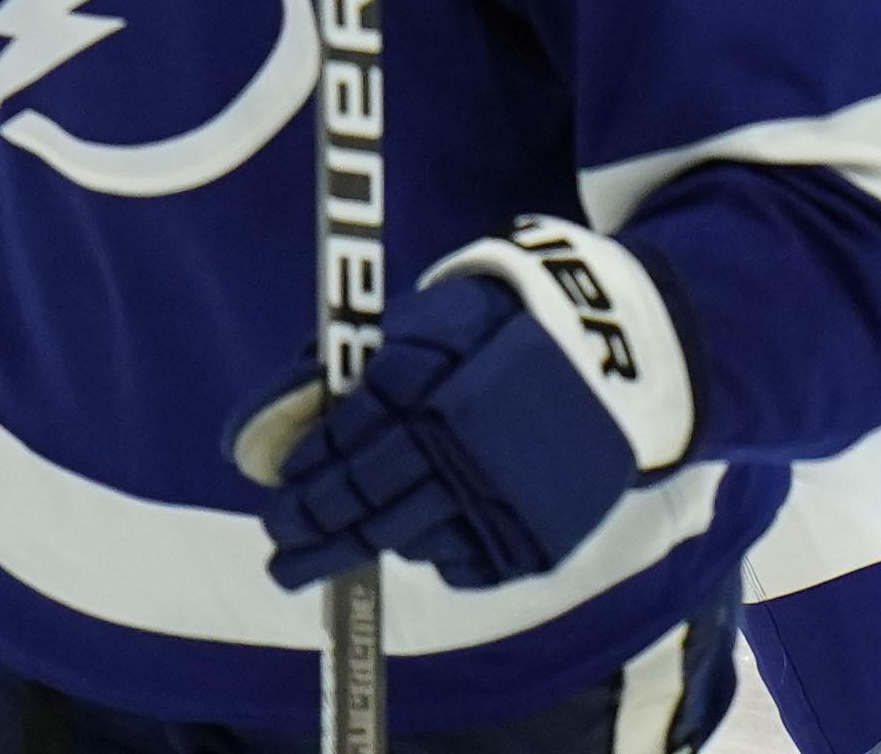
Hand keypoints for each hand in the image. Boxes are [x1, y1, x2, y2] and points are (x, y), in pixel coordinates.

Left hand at [261, 227, 677, 593]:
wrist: (627, 350)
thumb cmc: (507, 326)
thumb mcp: (431, 315)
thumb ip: (346, 368)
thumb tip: (253, 439)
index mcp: (438, 377)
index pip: (346, 437)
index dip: (304, 465)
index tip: (275, 481)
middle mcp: (465, 441)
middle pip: (363, 496)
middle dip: (309, 519)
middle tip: (280, 532)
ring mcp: (501, 494)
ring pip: (400, 537)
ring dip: (346, 550)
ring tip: (301, 563)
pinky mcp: (532, 534)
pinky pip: (458, 562)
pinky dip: (427, 554)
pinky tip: (404, 543)